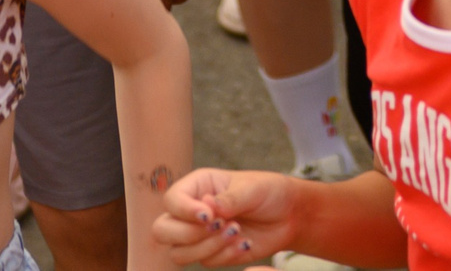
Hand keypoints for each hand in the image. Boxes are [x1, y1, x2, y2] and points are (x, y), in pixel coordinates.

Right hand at [153, 168, 301, 265]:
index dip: (184, 210)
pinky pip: (206, 262)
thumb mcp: (252, 188)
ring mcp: (199, 235)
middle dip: (187, 234)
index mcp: (197, 186)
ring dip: (207, 246)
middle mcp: (191, 211)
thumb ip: (229, 198)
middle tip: (218, 226)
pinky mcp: (212, 253)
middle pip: (162, 230)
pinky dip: (225, 255)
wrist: (288, 215)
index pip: (171, 200)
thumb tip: (209, 207)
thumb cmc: (268, 192)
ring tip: (236, 231)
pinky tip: (245, 243)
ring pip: (179, 253)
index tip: (209, 215)